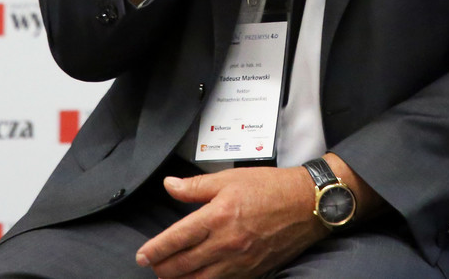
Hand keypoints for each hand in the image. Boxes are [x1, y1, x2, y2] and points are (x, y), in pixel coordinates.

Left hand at [134, 165, 322, 278]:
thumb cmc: (270, 188)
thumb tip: (169, 186)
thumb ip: (196, 186)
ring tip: (168, 276)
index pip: (177, 238)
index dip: (156, 249)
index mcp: (218, 216)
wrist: (306, 205)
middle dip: (162, 268)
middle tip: (151, 266)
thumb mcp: (230, 179)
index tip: (142, 255)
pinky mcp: (251, 271)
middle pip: (183, 264)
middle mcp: (226, 242)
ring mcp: (239, 261)